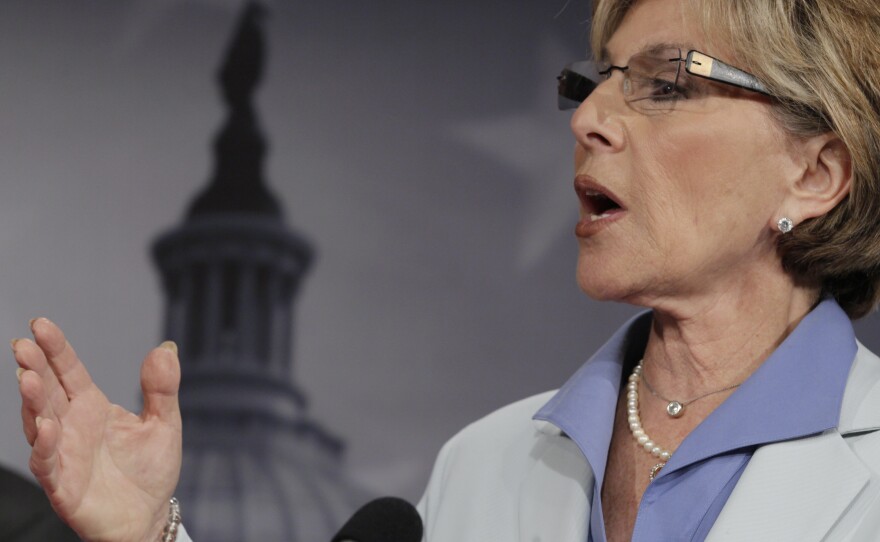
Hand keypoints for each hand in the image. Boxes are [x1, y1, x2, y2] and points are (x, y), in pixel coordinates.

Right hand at [13, 318, 182, 541]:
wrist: (149, 516)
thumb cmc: (151, 469)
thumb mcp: (164, 423)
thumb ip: (163, 388)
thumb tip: (166, 348)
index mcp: (92, 406)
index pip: (68, 371)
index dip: (55, 349)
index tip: (40, 324)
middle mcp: (71, 426)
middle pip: (48, 391)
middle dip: (34, 367)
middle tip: (23, 344)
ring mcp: (63, 454)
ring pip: (40, 423)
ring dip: (32, 402)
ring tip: (27, 377)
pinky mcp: (63, 486)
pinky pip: (48, 464)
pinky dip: (45, 445)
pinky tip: (46, 426)